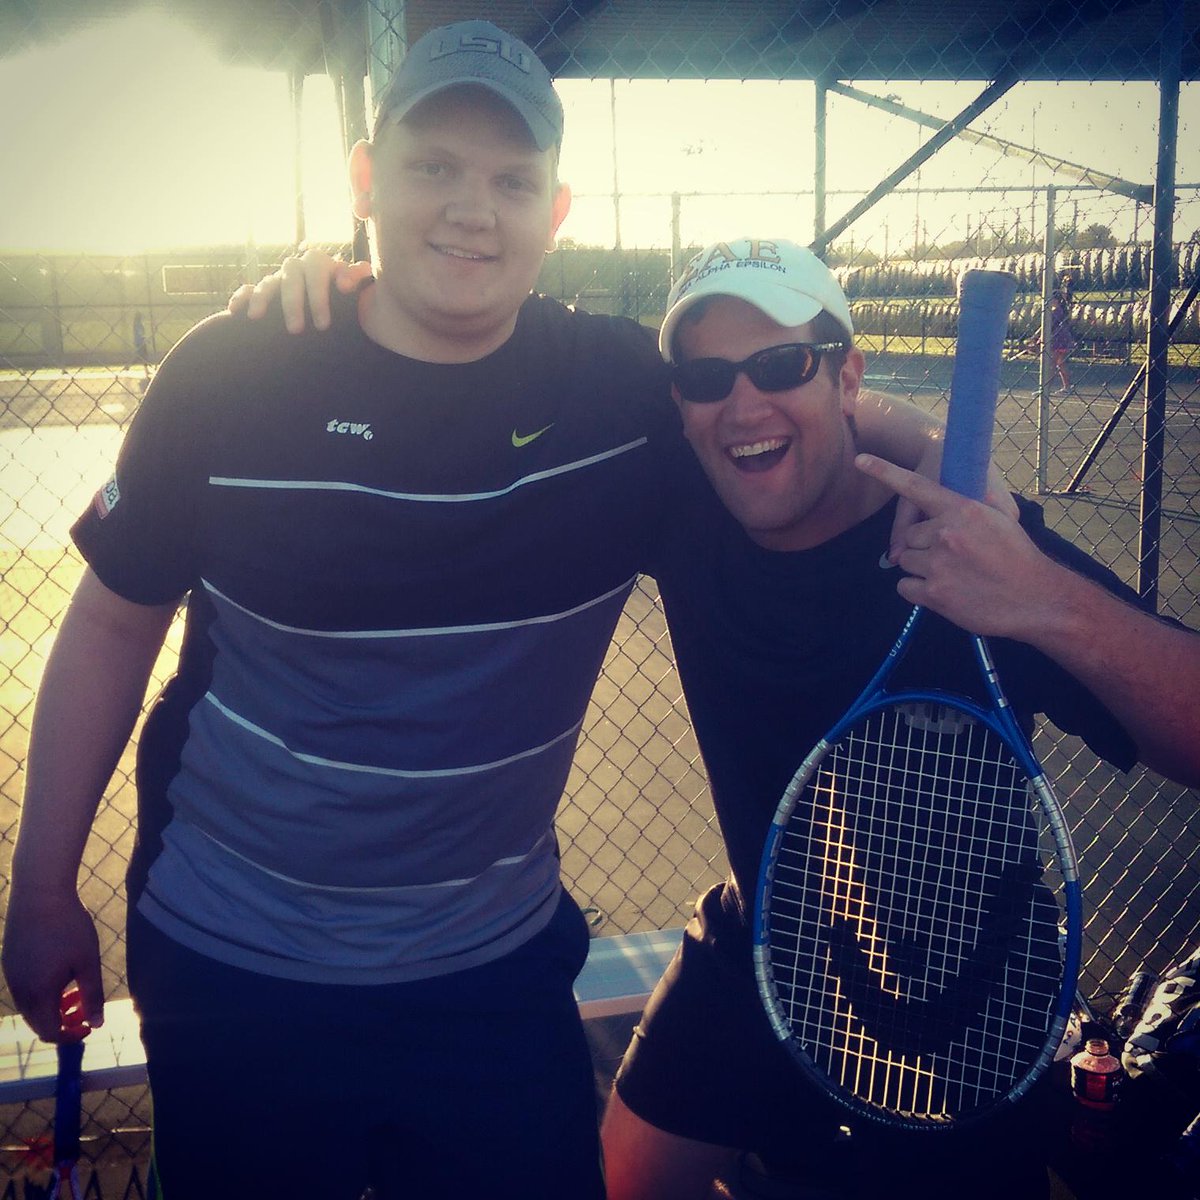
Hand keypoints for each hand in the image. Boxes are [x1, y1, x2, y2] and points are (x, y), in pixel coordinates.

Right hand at [1, 890, 103, 1041]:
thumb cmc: (69, 926)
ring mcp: (10, 975)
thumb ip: (93, 996)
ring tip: (76, 990)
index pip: (49, 1033)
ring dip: (53, 1005)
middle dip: (63, 1021)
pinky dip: (42, 991)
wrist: (40, 892)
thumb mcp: (88, 962)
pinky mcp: (9, 961)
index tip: (89, 1026)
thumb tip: (97, 1024)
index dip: (70, 1036)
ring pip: (31, 1005)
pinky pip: (24, 987)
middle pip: (38, 1022)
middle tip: (85, 1007)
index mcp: (37, 995)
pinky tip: (60, 971)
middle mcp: (19, 990)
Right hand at [226, 250, 371, 332]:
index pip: (318, 269)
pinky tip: (235, 309)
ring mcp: (280, 280)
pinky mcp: (264, 293)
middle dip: (292, 303)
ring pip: (267, 283)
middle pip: (291, 277)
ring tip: (255, 318)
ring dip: (261, 298)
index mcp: (322, 266)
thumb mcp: (354, 295)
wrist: (334, 321)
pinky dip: (241, 297)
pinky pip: (248, 290)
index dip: (320, 291)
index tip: (322, 322)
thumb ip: (356, 280)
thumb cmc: (346, 306)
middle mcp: (299, 269)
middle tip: (295, 330)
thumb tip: (359, 274)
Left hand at [857, 453, 1055, 639]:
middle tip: (951, 557)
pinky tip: (943, 592)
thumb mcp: (1003, 520)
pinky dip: (917, 591)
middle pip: (909, 536)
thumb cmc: (1020, 558)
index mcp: (963, 510)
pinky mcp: (935, 594)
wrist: (1038, 599)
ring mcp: (939, 564)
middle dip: (923, 546)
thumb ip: (977, 505)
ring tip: (951, 575)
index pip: (915, 487)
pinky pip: (905, 587)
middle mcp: (946, 533)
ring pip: (904, 560)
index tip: (860, 460)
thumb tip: (961, 498)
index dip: (884, 471)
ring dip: (920, 568)